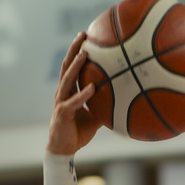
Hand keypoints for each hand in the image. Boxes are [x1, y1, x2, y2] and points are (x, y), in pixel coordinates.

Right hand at [46, 33, 98, 155]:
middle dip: (74, 49)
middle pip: (66, 65)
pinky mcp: (63, 113)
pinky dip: (84, 94)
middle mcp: (62, 92)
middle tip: (83, 34)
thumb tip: (123, 100)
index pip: (72, 67)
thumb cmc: (78, 133)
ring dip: (76, 65)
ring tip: (86, 53)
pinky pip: (74, 101)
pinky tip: (93, 87)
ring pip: (67, 79)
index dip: (77, 51)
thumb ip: (103, 106)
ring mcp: (61, 101)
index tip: (86, 37)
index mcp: (68, 91)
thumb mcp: (95, 117)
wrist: (64, 150)